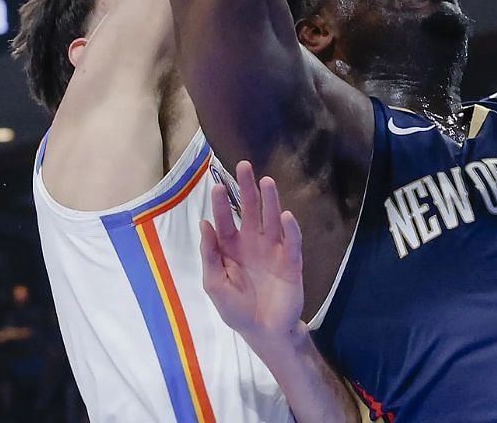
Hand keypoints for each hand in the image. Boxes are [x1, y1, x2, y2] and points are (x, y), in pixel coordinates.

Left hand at [200, 161, 305, 347]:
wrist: (264, 332)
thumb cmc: (237, 309)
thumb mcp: (215, 285)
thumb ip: (210, 255)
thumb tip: (204, 223)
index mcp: (231, 248)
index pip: (225, 220)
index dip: (222, 204)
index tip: (218, 186)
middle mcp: (253, 242)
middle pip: (250, 210)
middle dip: (247, 189)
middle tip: (244, 165)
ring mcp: (273, 249)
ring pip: (271, 219)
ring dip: (270, 200)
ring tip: (266, 181)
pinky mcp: (291, 261)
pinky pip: (292, 241)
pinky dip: (290, 228)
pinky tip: (285, 215)